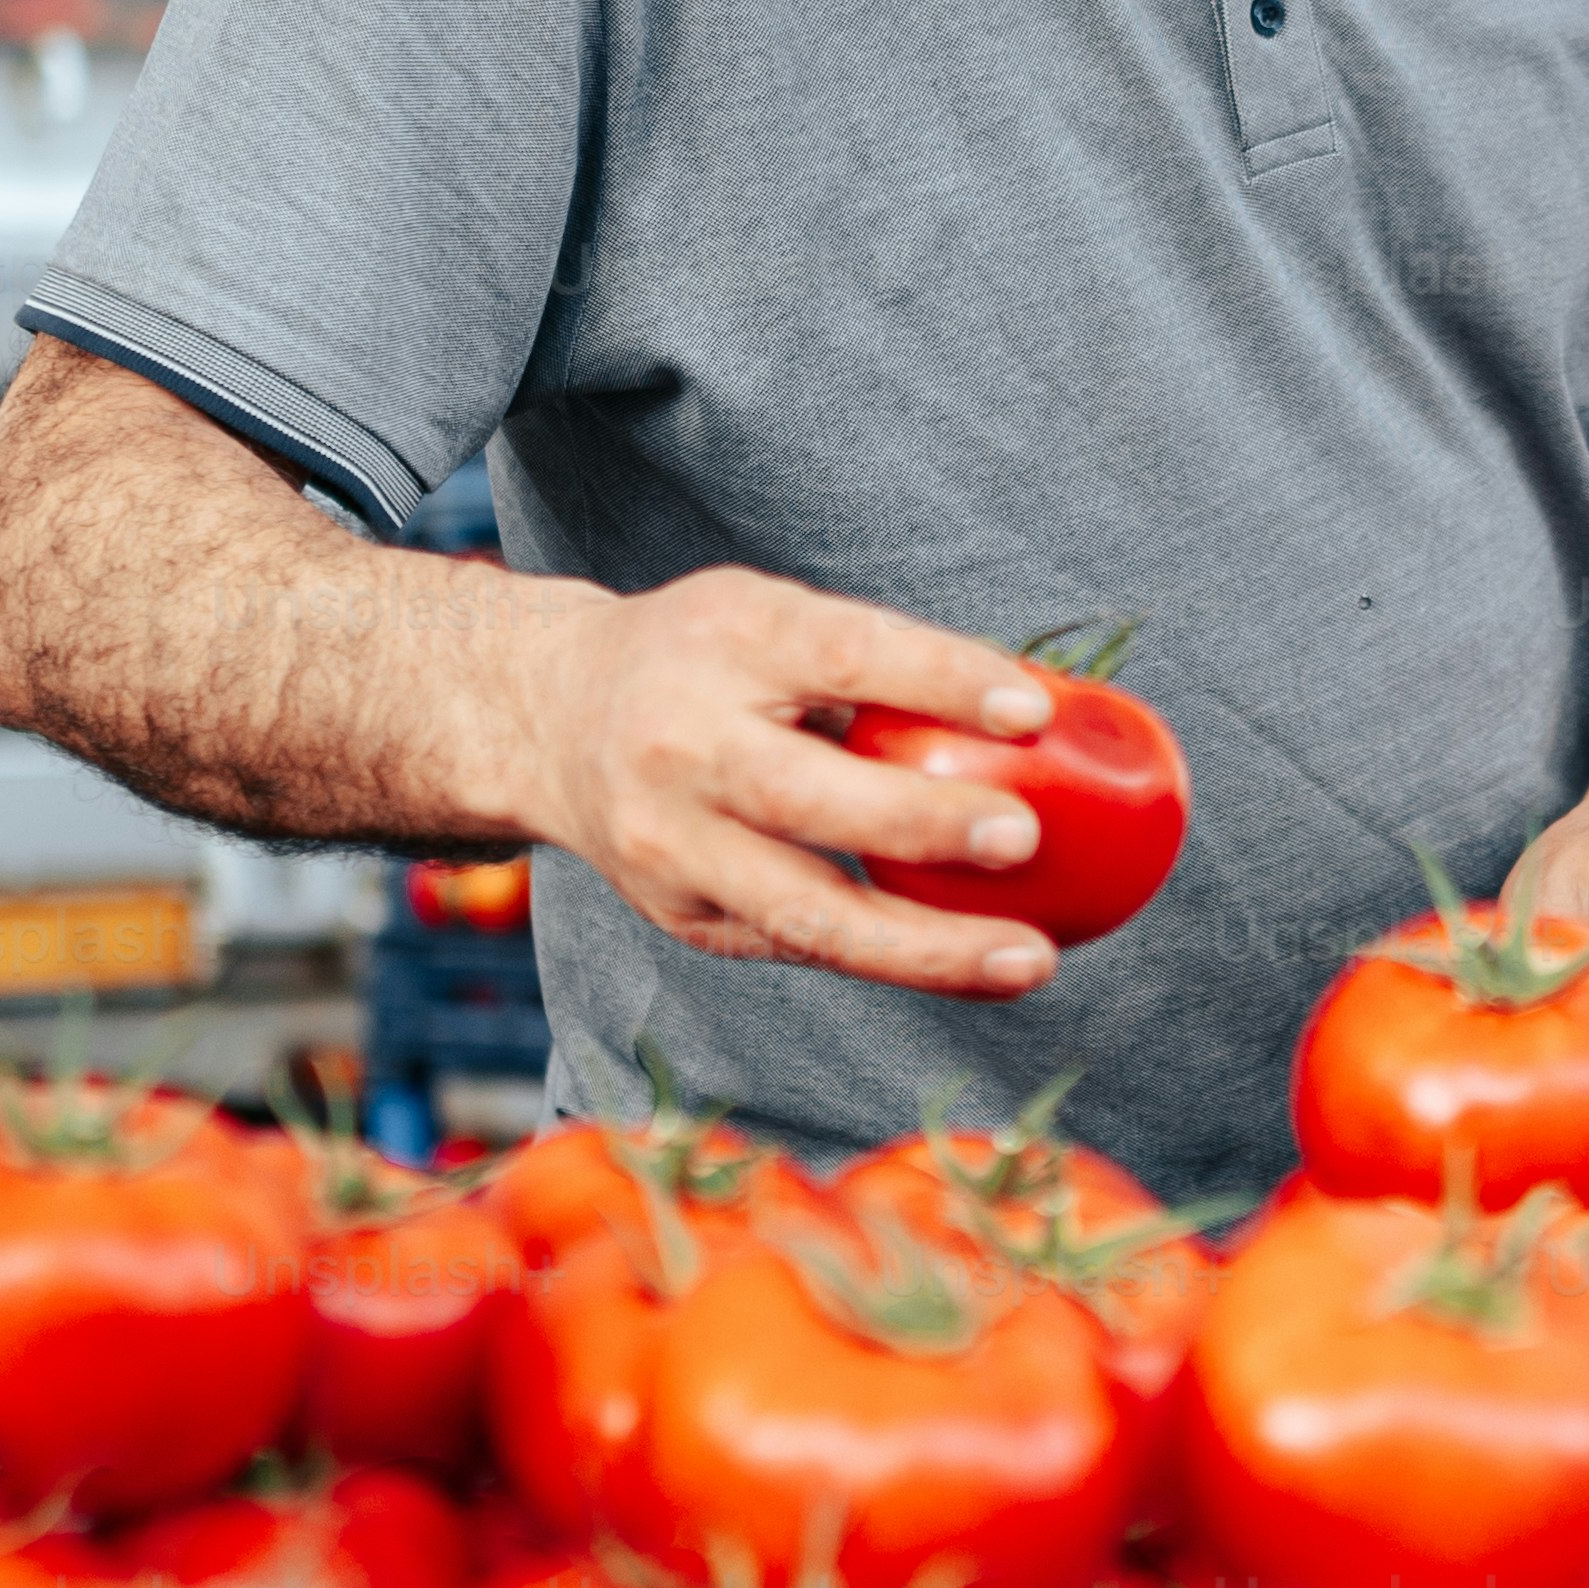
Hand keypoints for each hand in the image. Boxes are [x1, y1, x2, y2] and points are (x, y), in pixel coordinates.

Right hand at [480, 569, 1062, 997]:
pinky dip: (895, 960)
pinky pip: (800, 947)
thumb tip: (1041, 710)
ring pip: (806, 914)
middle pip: (806, 798)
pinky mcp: (683, 914)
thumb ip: (878, 661)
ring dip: (927, 948)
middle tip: (1023, 839)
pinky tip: (975, 967)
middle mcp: (684, 745)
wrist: (548, 720)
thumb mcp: (771, 620)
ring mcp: (674, 844)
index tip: (1032, 708)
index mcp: (725, 643)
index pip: (842, 655)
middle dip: (920, 826)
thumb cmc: (704, 660)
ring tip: (1030, 959)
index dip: (938, 680)